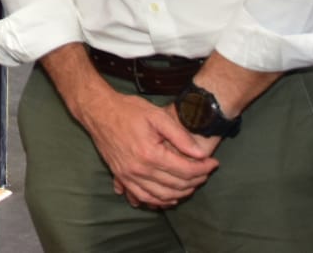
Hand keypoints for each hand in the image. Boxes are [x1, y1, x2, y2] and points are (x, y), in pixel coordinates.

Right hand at [79, 89, 217, 207]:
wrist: (98, 111)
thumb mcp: (157, 115)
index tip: (214, 163)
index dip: (204, 168)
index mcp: (150, 154)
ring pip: (161, 195)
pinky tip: (169, 198)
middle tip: (205, 172)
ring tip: (192, 184)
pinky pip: (143, 196)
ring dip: (181, 193)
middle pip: (176, 185)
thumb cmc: (128, 110)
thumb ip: (180, 136)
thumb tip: (201, 154)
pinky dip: (158, 201)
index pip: (185, 170)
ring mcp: (128, 175)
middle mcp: (139, 169)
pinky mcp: (121, 176)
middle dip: (196, 180)